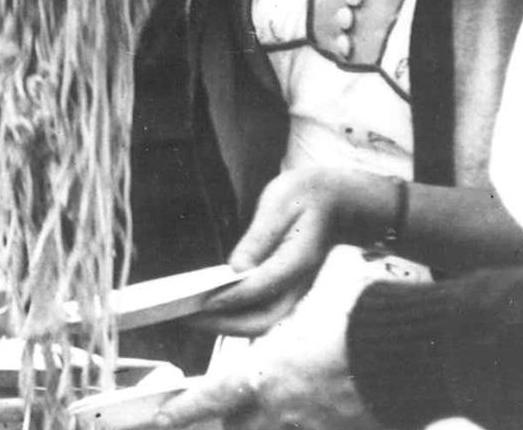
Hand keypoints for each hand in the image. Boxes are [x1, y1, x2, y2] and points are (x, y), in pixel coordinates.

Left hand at [158, 246, 394, 429]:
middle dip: (230, 424)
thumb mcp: (319, 295)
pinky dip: (310, 427)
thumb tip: (293, 266)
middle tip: (223, 416)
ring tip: (270, 416)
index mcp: (267, 374)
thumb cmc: (362, 319)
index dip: (184, 411)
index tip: (163, 419)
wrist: (415, 353)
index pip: (211, 398)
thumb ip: (298, 298)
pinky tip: (319, 419)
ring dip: (269, 426)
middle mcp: (284, 411)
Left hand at [194, 167, 392, 335]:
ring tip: (189, 315)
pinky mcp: (286, 291)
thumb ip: (258, 238)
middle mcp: (298, 285)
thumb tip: (236, 268)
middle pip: (260, 321)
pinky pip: (260, 312)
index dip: (229, 298)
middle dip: (221, 324)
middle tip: (185, 316)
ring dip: (225, 325)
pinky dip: (234, 315)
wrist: (338, 202)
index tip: (201, 302)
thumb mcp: (279, 205)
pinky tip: (208, 304)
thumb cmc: (304, 197)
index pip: (260, 288)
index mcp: (298, 260)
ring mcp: (294, 292)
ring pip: (260, 323)